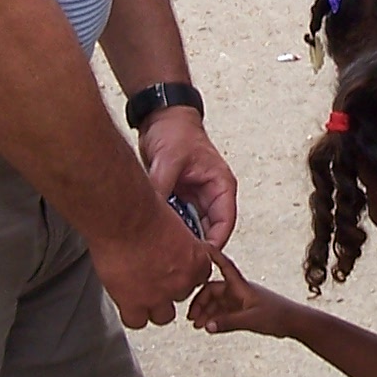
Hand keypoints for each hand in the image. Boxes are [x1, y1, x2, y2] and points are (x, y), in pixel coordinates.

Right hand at [88, 196, 212, 329]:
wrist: (124, 216)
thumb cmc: (144, 208)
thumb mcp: (172, 219)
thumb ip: (175, 235)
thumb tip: (169, 233)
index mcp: (196, 259)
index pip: (198, 277)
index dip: (184, 273)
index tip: (175, 268)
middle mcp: (182, 280)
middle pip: (181, 295)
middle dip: (169, 288)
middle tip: (155, 277)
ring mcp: (159, 294)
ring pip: (163, 315)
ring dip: (154, 306)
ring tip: (142, 294)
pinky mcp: (134, 302)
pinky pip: (136, 321)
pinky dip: (132, 314)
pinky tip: (126, 302)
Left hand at [138, 106, 237, 246]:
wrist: (160, 116)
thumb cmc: (175, 130)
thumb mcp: (169, 159)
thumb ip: (162, 187)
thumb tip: (152, 213)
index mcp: (221, 185)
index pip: (225, 222)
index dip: (214, 244)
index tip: (200, 258)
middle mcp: (210, 193)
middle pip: (208, 230)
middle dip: (196, 245)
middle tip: (179, 260)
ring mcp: (194, 196)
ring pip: (191, 227)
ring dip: (181, 237)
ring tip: (166, 251)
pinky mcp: (178, 196)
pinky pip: (177, 219)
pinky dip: (169, 227)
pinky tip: (156, 235)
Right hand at [189, 251, 303, 338]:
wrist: (293, 322)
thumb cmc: (276, 315)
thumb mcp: (250, 319)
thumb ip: (228, 323)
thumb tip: (207, 326)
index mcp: (240, 285)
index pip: (223, 266)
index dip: (212, 256)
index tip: (200, 249)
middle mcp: (238, 290)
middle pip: (213, 290)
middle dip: (200, 302)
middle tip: (191, 318)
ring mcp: (240, 300)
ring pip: (217, 303)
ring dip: (206, 313)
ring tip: (197, 326)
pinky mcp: (243, 310)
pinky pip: (223, 312)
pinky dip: (214, 318)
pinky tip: (208, 327)